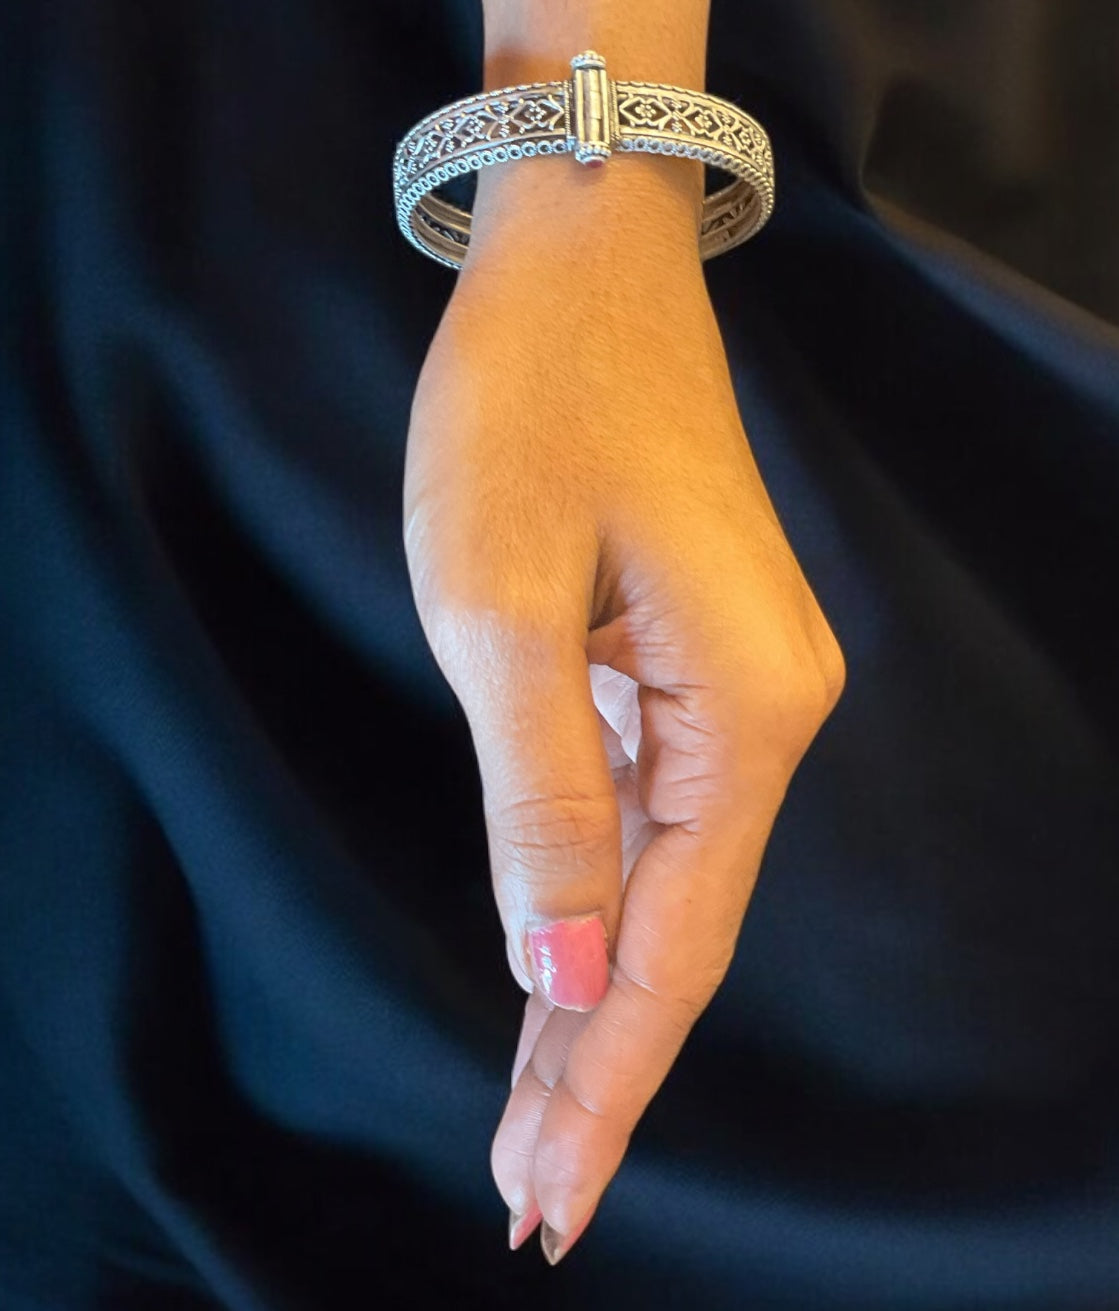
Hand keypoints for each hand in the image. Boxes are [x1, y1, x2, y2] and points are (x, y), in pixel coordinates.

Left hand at [401, 155, 845, 1263]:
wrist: (580, 273)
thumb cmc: (533, 410)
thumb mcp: (501, 605)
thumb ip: (547, 796)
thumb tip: (573, 963)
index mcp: (745, 713)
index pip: (672, 941)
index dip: (606, 1074)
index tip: (544, 1191)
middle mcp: (765, 717)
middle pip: (681, 928)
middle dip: (599, 1064)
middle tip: (531, 1194)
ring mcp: (734, 691)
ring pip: (661, 881)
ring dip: (596, 994)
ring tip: (534, 1120)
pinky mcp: (687, 665)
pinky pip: (645, 816)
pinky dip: (596, 900)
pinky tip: (563, 968)